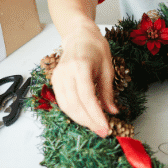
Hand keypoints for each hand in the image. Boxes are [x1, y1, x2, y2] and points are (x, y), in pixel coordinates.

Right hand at [50, 22, 116, 136]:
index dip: (96, 115)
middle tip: (102, 132)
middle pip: (75, 104)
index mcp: (80, 67)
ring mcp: (57, 76)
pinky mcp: (55, 80)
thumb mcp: (108, 69)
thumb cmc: (96, 49)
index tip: (105, 127)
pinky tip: (85, 118)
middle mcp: (65, 72)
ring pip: (66, 105)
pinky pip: (62, 101)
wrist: (80, 36)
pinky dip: (73, 112)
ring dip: (80, 119)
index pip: (87, 97)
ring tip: (95, 127)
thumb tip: (112, 112)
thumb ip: (108, 92)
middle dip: (89, 121)